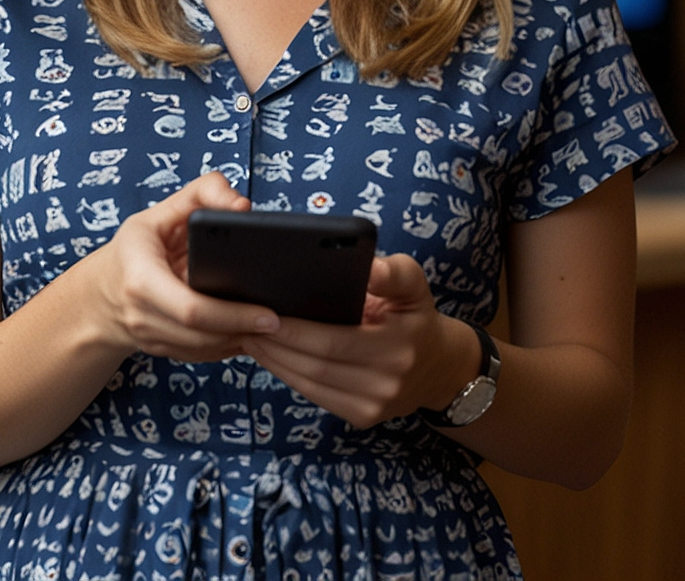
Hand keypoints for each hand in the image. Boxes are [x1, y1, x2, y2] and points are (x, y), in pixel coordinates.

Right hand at [88, 173, 278, 361]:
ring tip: (270, 329)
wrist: (101, 290)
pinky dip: (225, 347)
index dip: (232, 314)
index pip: (191, 308)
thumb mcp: (161, 210)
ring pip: (203, 350)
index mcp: (141, 278)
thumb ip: (203, 193)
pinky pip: (199, 356)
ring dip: (238, 341)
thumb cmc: (136, 246)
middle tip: (278, 320)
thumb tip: (242, 206)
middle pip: (201, 334)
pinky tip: (248, 334)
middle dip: (243, 329)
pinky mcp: (160, 350)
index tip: (267, 311)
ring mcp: (150, 338)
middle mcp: (142, 314)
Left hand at [241, 252, 478, 428]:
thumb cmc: (417, 317)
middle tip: (244, 322)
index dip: (296, 330)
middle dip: (275, 345)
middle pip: (315, 365)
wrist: (440, 368)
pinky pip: (316, 396)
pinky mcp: (361, 418)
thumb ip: (393, 273)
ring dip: (274, 362)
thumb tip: (367, 267)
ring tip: (249, 337)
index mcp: (397, 347)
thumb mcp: (415, 286)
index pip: (334, 341)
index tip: (265, 312)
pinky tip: (272, 357)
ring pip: (309, 384)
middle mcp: (385, 383)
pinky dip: (289, 376)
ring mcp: (373, 407)